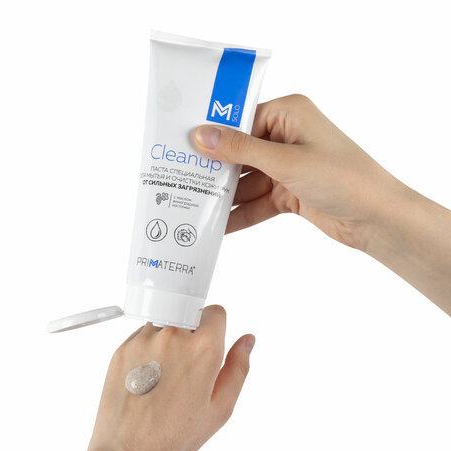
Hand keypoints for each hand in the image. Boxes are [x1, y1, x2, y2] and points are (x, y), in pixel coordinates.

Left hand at [81, 305, 254, 450]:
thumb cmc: (174, 435)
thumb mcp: (220, 407)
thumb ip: (238, 367)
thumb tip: (247, 340)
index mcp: (203, 348)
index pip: (215, 311)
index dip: (216, 327)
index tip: (210, 342)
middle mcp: (173, 336)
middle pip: (189, 319)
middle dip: (191, 338)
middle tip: (185, 370)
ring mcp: (145, 339)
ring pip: (165, 326)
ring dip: (167, 342)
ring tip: (163, 377)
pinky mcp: (123, 347)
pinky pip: (142, 337)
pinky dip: (147, 350)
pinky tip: (147, 378)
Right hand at [194, 94, 403, 250]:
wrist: (376, 218)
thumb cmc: (343, 177)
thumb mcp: (286, 161)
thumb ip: (242, 149)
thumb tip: (202, 135)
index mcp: (288, 115)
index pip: (240, 120)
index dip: (213, 137)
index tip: (184, 150)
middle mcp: (287, 137)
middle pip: (240, 152)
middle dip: (216, 171)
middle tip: (183, 181)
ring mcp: (288, 166)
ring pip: (247, 180)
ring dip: (226, 197)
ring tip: (196, 208)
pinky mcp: (290, 191)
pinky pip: (258, 201)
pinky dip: (243, 213)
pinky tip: (221, 226)